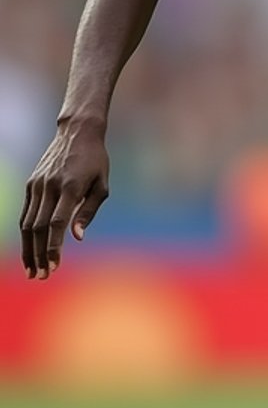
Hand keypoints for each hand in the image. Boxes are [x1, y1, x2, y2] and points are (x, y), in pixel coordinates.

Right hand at [20, 122, 109, 278]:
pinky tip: (29, 249)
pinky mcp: (31, 183)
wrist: (78, 131)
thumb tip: (76, 238)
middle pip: (39, 227)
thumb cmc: (96, 161)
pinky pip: (26, 212)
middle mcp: (49, 186)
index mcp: (69, 187)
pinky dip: (26, 233)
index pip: (56, 223)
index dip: (53, 247)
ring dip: (29, 248)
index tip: (54, 266)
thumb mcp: (102, 186)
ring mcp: (37, 184)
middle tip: (41, 277)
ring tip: (32, 270)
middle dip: (39, 255)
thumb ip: (88, 212)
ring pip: (27, 222)